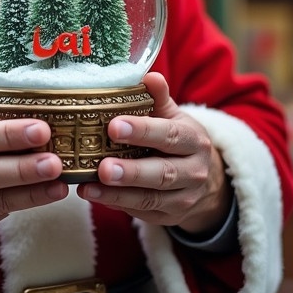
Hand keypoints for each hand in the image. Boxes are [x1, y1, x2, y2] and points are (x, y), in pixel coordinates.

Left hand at [77, 72, 231, 234]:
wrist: (204, 180)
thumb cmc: (177, 139)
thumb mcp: (173, 117)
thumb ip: (158, 99)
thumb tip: (149, 75)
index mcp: (193, 140)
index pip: (170, 135)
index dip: (143, 131)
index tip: (113, 126)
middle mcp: (193, 172)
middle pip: (162, 173)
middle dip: (131, 172)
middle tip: (103, 167)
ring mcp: (182, 198)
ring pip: (150, 198)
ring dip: (117, 194)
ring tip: (88, 186)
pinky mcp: (168, 217)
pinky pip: (141, 212)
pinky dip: (115, 204)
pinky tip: (92, 194)